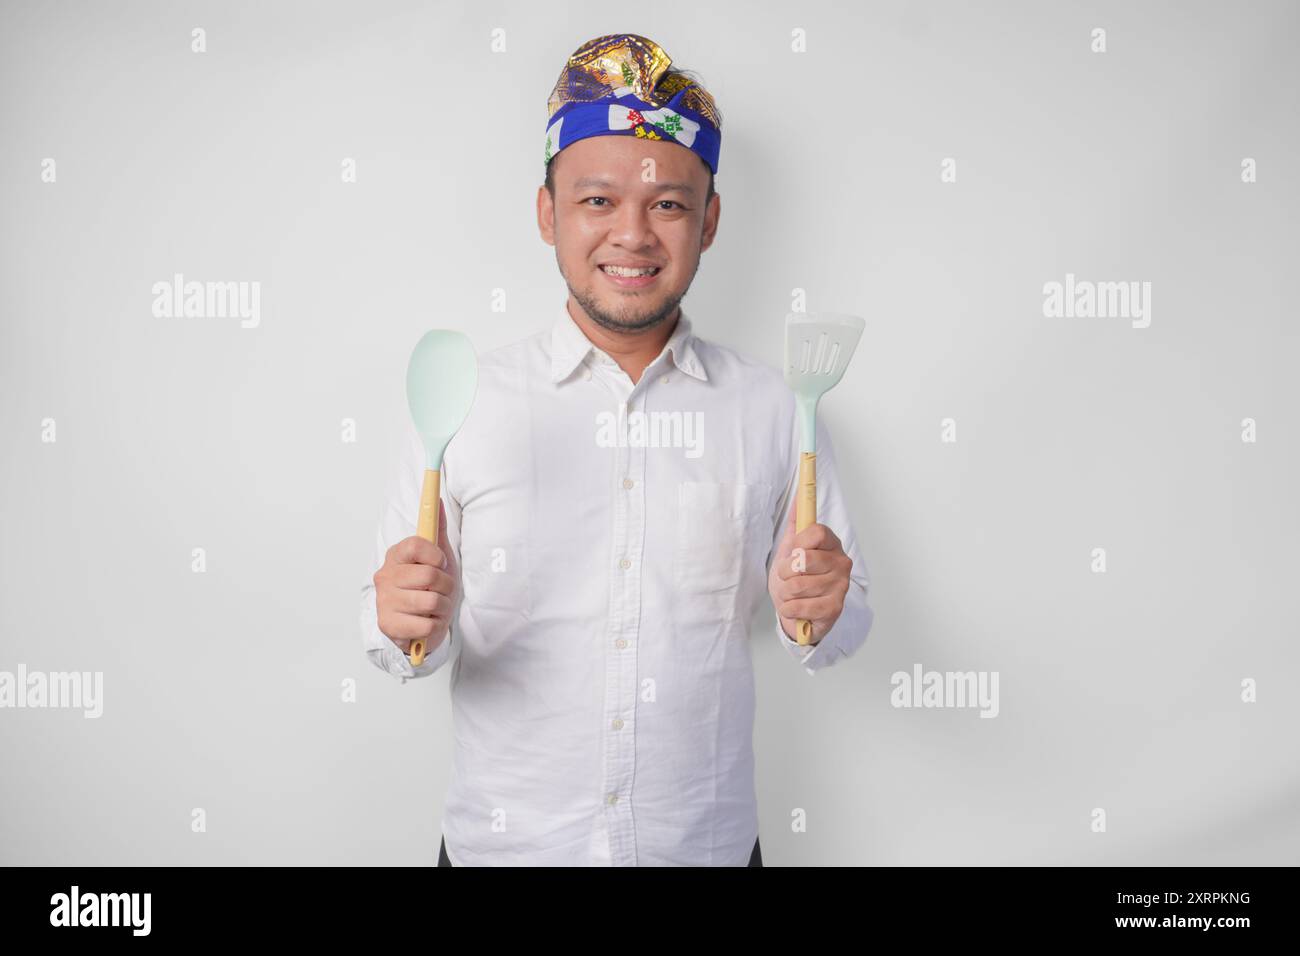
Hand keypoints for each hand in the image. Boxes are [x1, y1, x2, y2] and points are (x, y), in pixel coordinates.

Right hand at [373, 498, 459, 655]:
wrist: (420, 626)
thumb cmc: (430, 589)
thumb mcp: (438, 558)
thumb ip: (437, 530)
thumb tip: (438, 501)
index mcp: (396, 556)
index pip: (415, 545)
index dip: (435, 555)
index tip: (440, 563)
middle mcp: (385, 576)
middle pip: (429, 576)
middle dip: (445, 586)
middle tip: (440, 590)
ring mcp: (384, 601)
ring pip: (431, 601)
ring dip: (442, 608)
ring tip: (435, 608)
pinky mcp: (388, 625)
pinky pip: (427, 625)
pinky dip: (434, 626)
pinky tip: (426, 623)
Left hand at [768, 492, 850, 644]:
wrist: (798, 612)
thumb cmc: (795, 578)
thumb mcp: (791, 549)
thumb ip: (796, 524)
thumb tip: (798, 498)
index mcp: (832, 544)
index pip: (816, 531)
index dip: (798, 543)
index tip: (793, 551)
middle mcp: (841, 563)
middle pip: (803, 559)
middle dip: (785, 571)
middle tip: (788, 576)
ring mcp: (840, 586)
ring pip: (796, 585)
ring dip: (785, 592)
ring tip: (792, 594)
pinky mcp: (834, 608)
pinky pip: (797, 606)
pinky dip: (788, 608)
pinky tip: (796, 607)